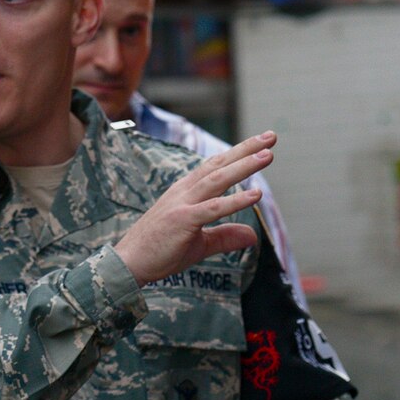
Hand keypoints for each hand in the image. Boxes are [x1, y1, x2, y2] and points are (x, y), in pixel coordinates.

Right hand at [114, 131, 275, 286]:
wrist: (129, 264)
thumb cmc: (159, 252)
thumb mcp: (199, 244)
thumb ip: (225, 237)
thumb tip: (252, 236)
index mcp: (185, 192)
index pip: (214, 167)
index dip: (237, 153)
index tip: (260, 143)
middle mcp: (184, 192)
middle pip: (218, 165)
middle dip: (245, 149)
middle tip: (271, 136)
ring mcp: (182, 205)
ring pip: (218, 180)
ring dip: (244, 166)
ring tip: (267, 154)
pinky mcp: (182, 220)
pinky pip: (213, 209)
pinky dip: (235, 201)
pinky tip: (256, 194)